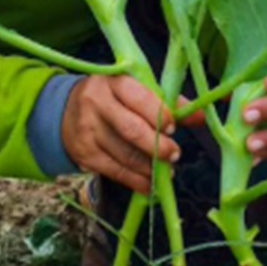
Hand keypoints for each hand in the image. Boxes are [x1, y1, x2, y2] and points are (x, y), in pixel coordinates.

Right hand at [61, 74, 180, 194]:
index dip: (159, 114)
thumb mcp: (134, 91)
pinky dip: (137, 181)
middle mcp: (97, 104)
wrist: (65, 112)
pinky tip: (150, 183)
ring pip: (125, 154)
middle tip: (175, 154)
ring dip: (150, 167)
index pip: (138, 97)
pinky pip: (116, 172)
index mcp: (113, 82)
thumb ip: (167, 102)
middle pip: (131, 129)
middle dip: (158, 146)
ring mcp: (88, 131)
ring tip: (166, 169)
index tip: (173, 127)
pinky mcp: (85, 155)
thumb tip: (201, 115)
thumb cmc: (112, 99)